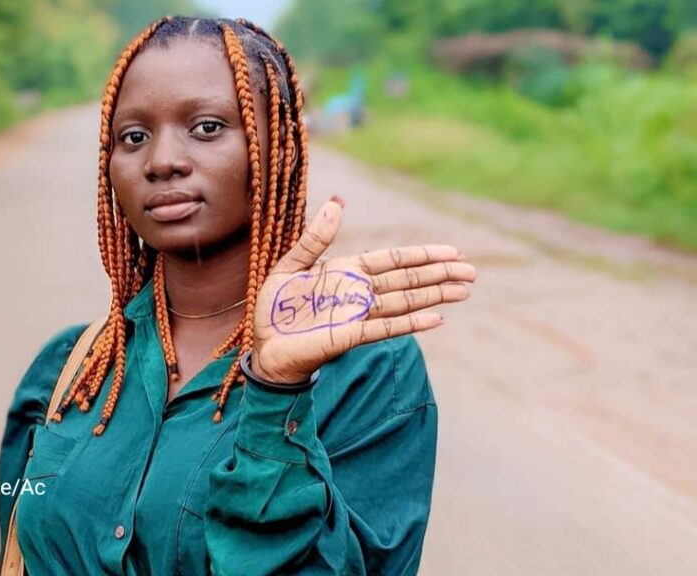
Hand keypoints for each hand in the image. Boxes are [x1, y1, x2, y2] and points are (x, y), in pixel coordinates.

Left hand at [250, 196, 476, 383]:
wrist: (263, 345)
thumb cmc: (274, 307)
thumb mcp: (290, 265)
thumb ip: (315, 238)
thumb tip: (336, 202)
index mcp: (346, 271)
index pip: (392, 260)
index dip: (422, 255)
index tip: (453, 252)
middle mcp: (358, 292)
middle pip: (406, 279)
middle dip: (439, 274)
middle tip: (472, 271)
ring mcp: (357, 314)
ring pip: (403, 301)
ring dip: (433, 295)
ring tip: (464, 290)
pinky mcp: (350, 336)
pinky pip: (385, 328)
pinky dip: (411, 323)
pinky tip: (437, 318)